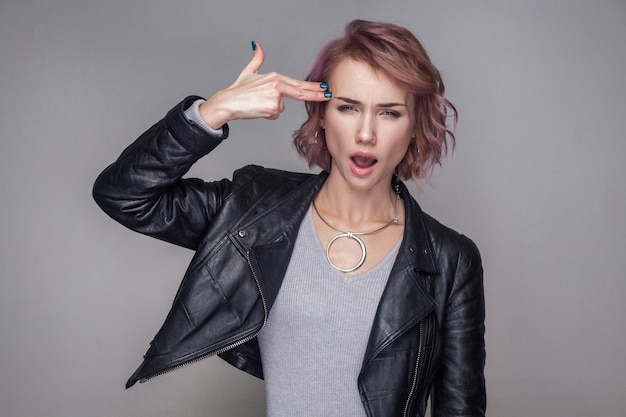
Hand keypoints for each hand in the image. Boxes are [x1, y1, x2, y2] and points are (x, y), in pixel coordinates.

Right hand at [199, 42, 330, 128]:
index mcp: (275, 77)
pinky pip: (275, 114)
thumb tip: (258, 46)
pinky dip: (267, 114)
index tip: (323, 87)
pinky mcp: (273, 107)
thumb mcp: (248, 72)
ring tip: (258, 103)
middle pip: (301, 92)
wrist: (228, 102)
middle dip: (316, 94)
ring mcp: (276, 96)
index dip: (312, 86)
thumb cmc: (238, 91)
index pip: (298, 83)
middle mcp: (277, 85)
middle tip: (329, 94)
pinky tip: (257, 109)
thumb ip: (256, 59)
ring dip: (271, 108)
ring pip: (281, 107)